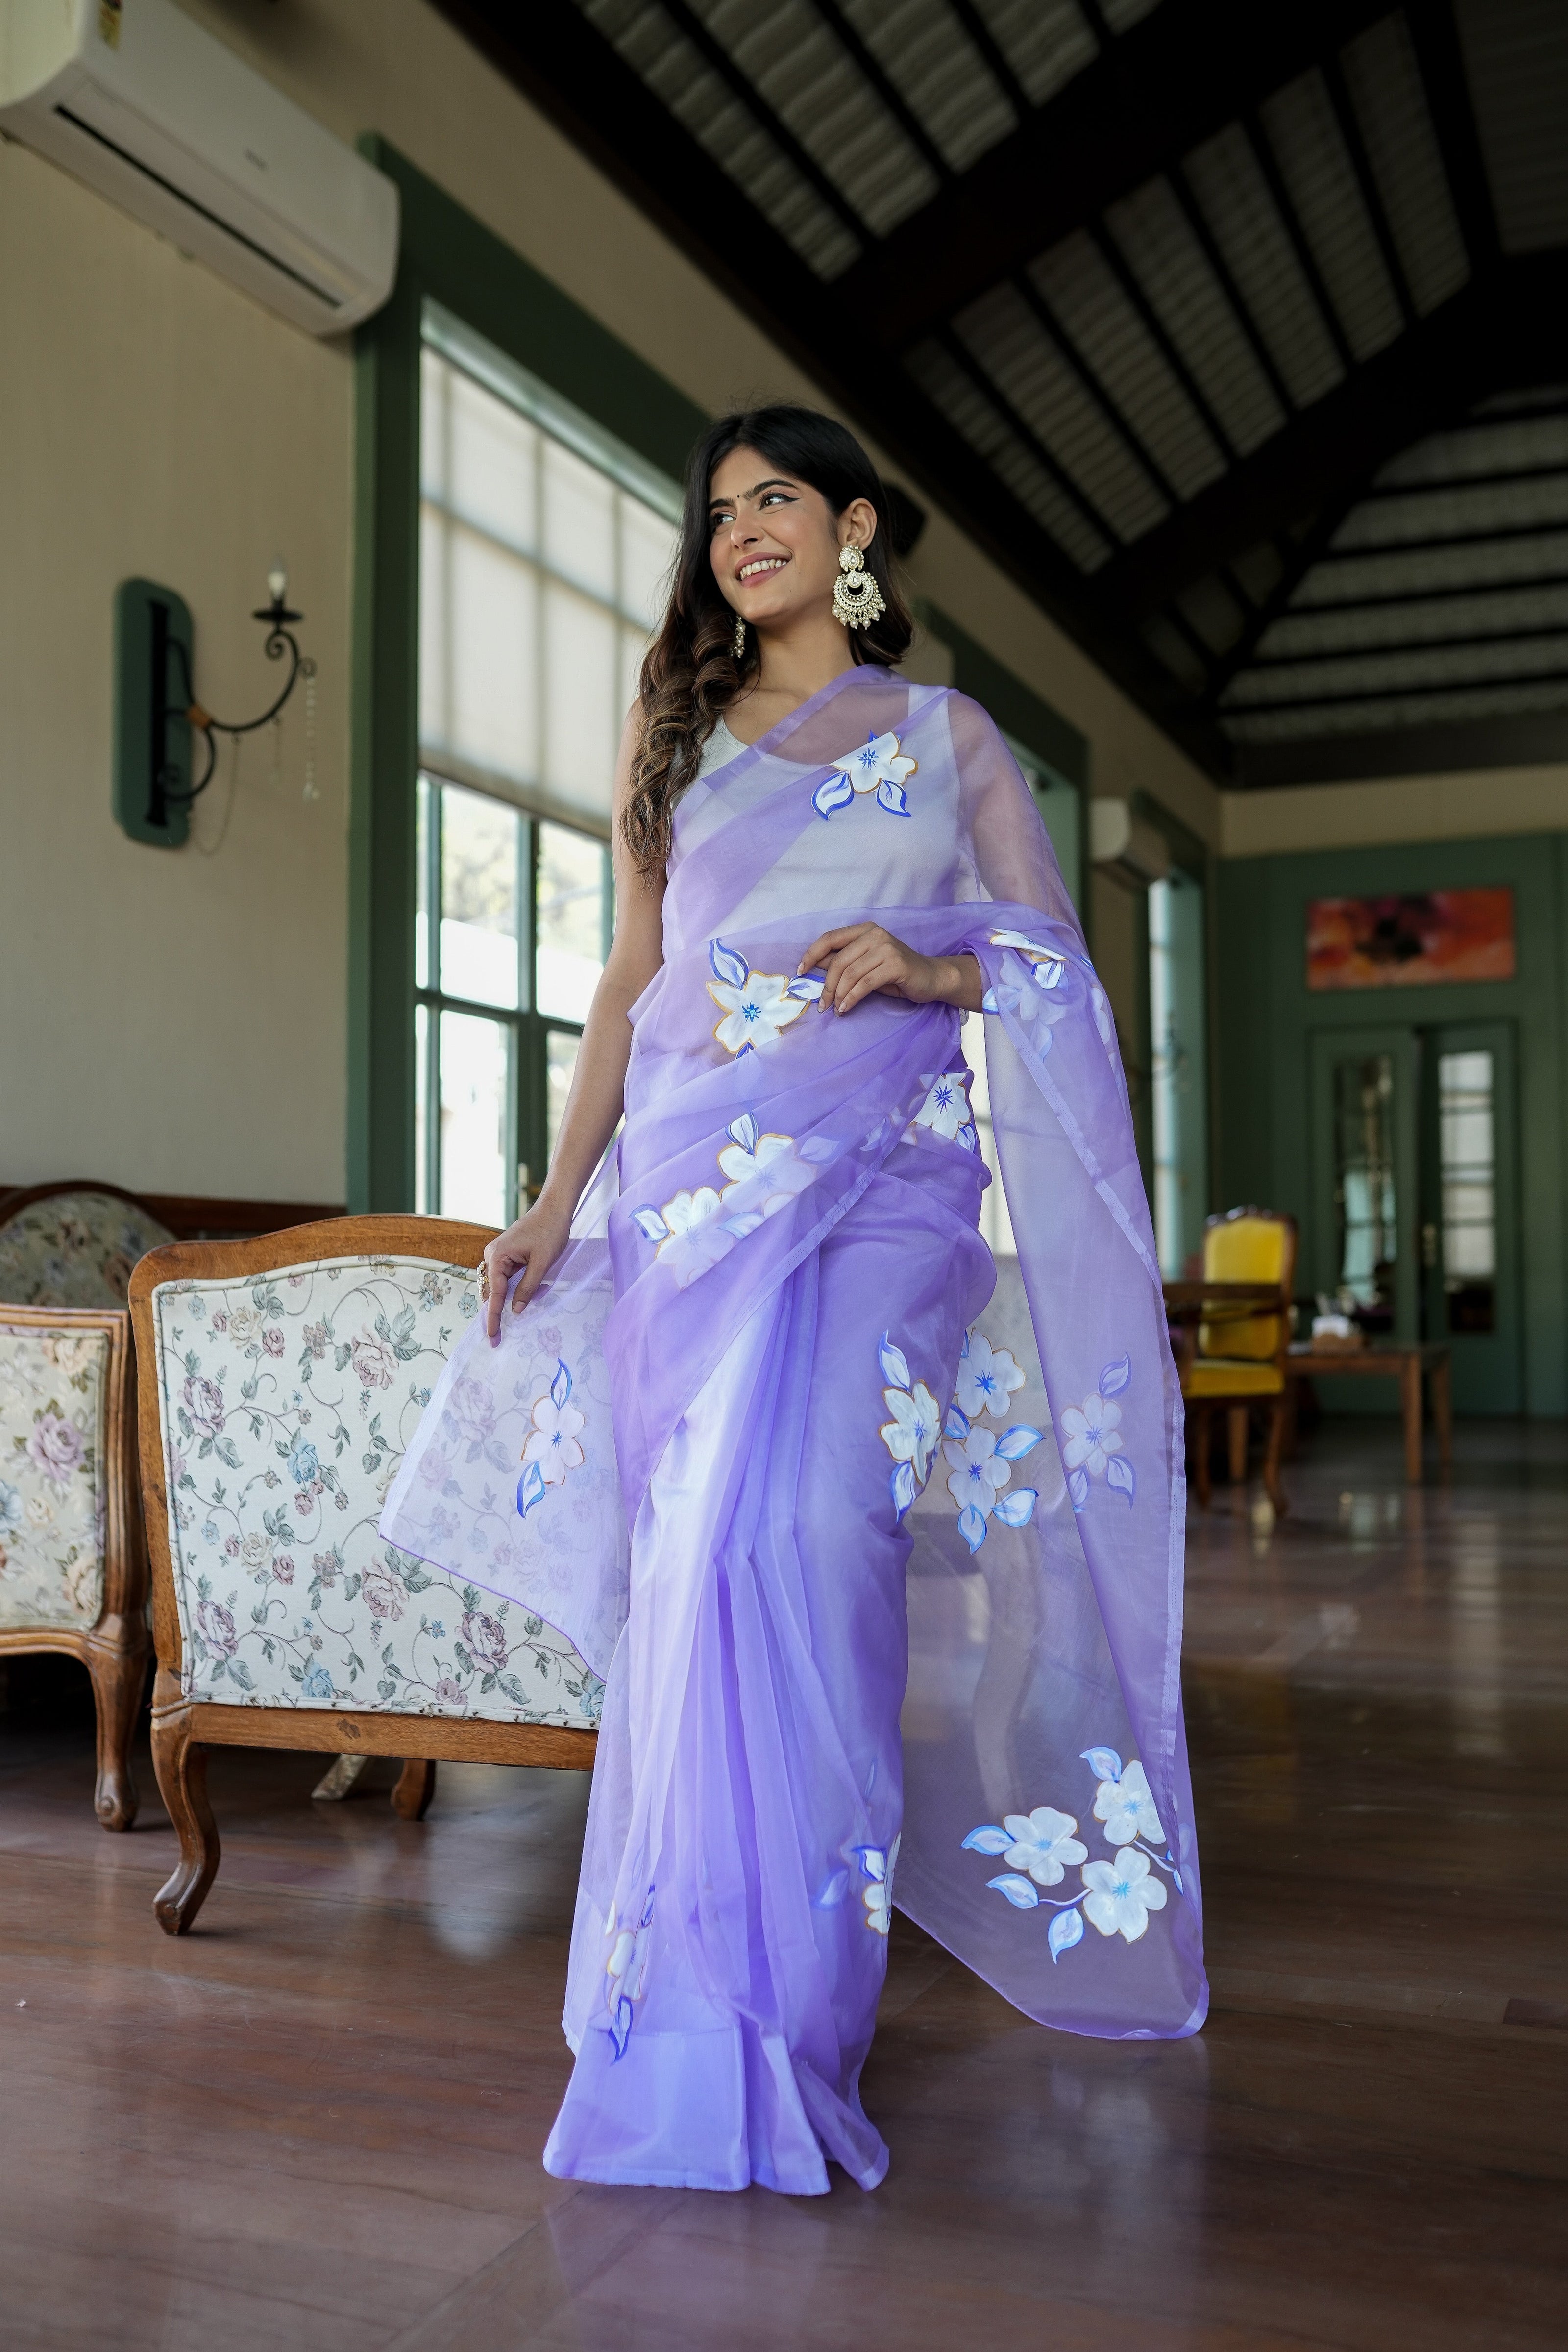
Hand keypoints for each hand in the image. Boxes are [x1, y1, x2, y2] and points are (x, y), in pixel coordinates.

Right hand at [479, 1197, 572, 1344]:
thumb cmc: (550, 1231)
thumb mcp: (541, 1264)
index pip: (495, 1294)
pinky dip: (512, 1290)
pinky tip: (518, 1301)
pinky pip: (506, 1277)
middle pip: (492, 1291)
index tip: (492, 1336)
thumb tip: (515, 1310)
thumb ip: (527, 1288)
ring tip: (506, 1323)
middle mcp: (492, 1255)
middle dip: (495, 1313)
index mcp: (497, 1256)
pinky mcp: (507, 1254)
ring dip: (507, 1301)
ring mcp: (499, 1254)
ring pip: (500, 1285)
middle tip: (495, 1338)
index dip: (493, 1318)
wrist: (555, 1208)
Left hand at [797, 924, 982, 1016]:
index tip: (800, 971)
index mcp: (865, 930)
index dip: (812, 954)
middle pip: (839, 960)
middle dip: (826, 985)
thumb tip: (813, 966)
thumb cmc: (895, 973)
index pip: (830, 938)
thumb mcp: (866, 965)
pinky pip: (865, 984)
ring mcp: (886, 948)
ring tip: (836, 1009)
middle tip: (822, 1004)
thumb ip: (844, 962)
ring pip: (850, 974)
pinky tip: (846, 1009)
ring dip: (838, 995)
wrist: (931, 978)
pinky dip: (851, 999)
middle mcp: (874, 934)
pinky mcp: (895, 964)